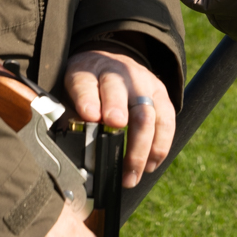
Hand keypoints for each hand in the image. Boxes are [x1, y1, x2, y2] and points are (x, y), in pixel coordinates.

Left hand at [64, 50, 174, 187]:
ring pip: (147, 113)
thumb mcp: (70, 94)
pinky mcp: (161, 94)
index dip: (87, 99)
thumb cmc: (88, 87)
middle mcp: (117, 72)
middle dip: (118, 117)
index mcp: (87, 71)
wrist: (111, 62)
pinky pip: (166, 121)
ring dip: (140, 148)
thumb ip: (70, 116)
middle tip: (112, 149)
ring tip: (131, 175)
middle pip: (120, 94)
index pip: (85, 83)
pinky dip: (160, 146)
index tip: (90, 116)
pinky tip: (150, 165)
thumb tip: (73, 148)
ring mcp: (142, 81)